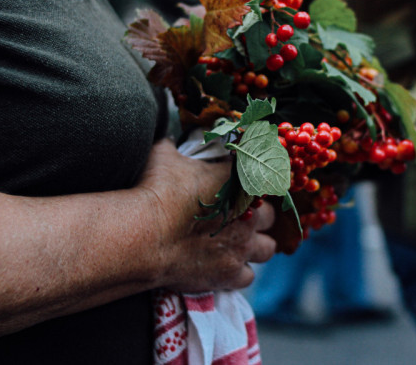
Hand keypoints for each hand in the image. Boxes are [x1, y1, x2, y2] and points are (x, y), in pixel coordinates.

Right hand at [137, 139, 275, 291]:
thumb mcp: (163, 155)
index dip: (249, 180)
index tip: (236, 183)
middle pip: (270, 214)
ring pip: (268, 248)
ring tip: (237, 243)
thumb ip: (173, 147)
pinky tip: (224, 265)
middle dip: (258, 214)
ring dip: (255, 245)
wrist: (144, 235)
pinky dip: (238, 272)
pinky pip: (248, 276)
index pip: (260, 174)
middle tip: (238, 215)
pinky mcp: (230, 275)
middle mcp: (249, 214)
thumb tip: (168, 138)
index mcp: (238, 180)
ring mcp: (242, 247)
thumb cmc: (155, 190)